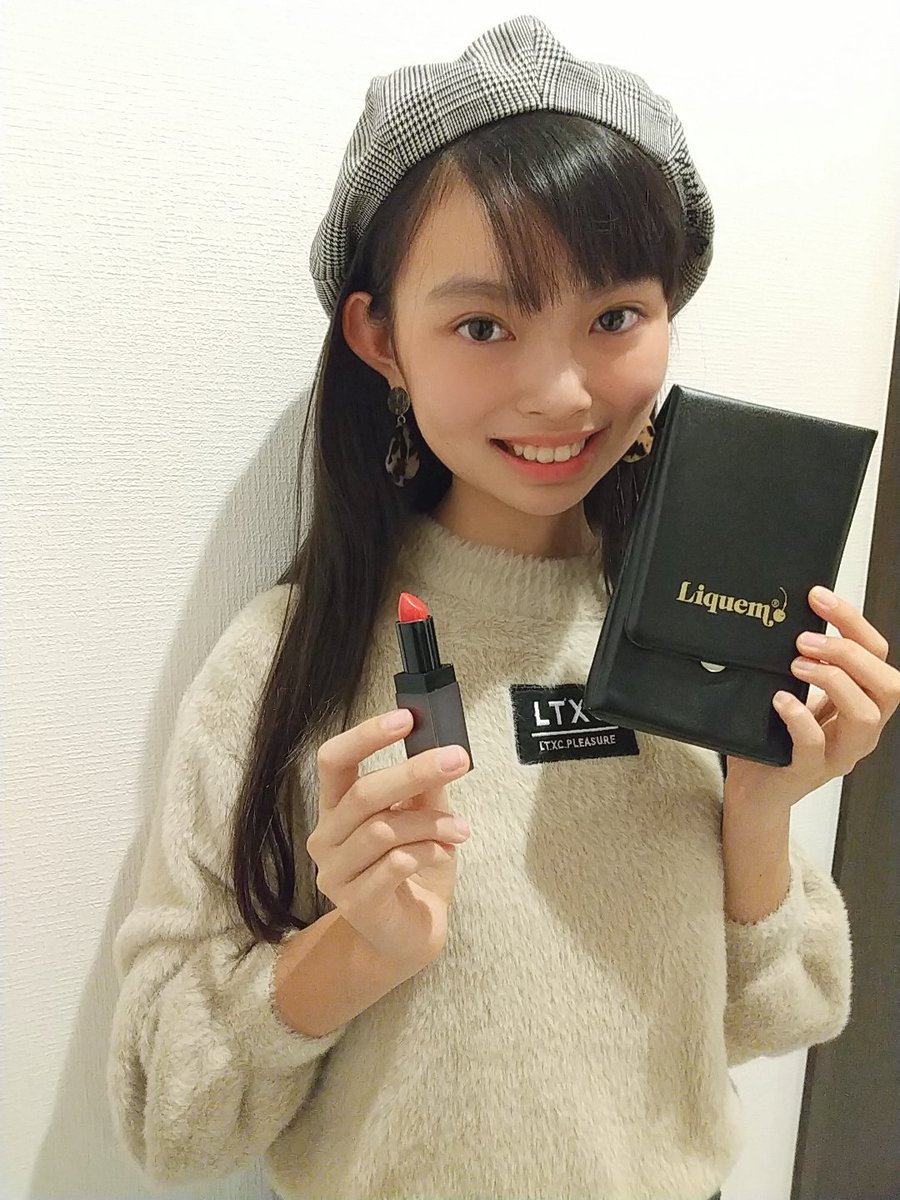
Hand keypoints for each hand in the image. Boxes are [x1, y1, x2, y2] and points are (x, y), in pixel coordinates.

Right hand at [307, 708, 471, 971]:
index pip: (333, 760)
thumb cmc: (414, 869)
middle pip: (363, 793)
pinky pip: (393, 865)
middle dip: (414, 772)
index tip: (407, 717)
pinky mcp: (354, 904)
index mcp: (337, 807)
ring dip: (431, 823)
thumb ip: (424, 787)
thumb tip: (441, 744)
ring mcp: (335, 873)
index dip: (365, 736)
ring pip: (382, 830)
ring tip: (461, 829)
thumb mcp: (423, 819)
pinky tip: (445, 853)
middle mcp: (327, 837)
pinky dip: (426, 852)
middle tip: (459, 759)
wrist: (410, 936)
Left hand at [723, 585, 899, 809]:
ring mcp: (840, 753)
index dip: (852, 620)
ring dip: (834, 680)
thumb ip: (803, 663)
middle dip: (848, 651)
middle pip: (888, 683)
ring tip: (796, 665)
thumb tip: (785, 613)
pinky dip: (799, 717)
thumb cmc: (776, 736)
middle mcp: (861, 728)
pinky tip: (780, 700)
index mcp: (862, 700)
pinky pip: (815, 745)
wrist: (755, 789)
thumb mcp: (797, 691)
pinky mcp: (809, 771)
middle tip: (803, 639)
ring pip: (867, 716)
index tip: (817, 596)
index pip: (877, 653)